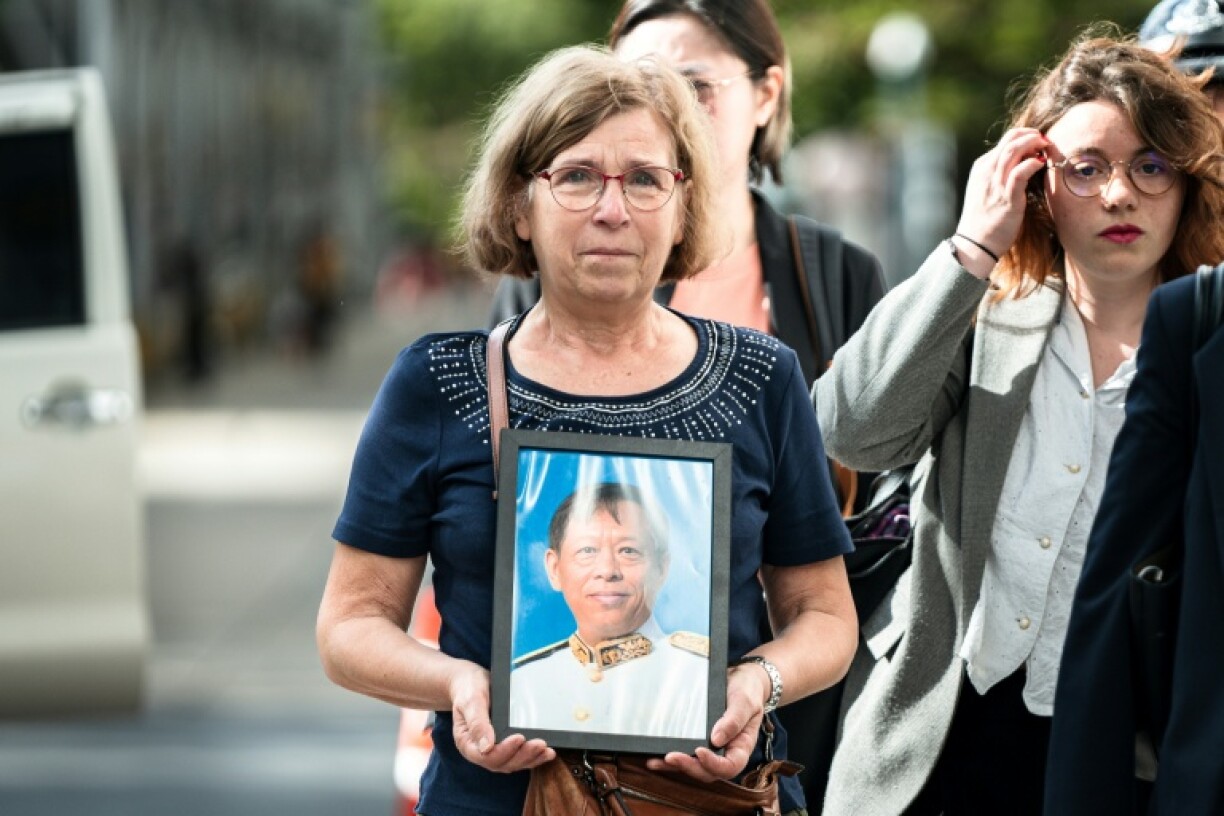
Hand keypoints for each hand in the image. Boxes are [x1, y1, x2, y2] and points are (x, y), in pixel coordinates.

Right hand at [449, 662, 554, 772]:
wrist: (469, 682)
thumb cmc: (468, 689)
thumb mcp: (470, 701)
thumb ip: (477, 723)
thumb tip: (486, 747)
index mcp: (467, 743)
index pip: (486, 756)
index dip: (504, 751)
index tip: (519, 738)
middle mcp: (480, 751)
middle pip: (502, 763)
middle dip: (522, 755)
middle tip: (540, 744)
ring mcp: (493, 749)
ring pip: (513, 762)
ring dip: (530, 758)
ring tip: (546, 751)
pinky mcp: (504, 745)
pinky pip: (518, 756)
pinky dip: (533, 756)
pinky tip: (546, 752)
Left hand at [646, 661, 768, 781]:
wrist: (740, 679)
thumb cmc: (747, 691)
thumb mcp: (745, 702)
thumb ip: (734, 720)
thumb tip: (716, 739)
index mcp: (741, 747)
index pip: (729, 766)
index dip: (713, 764)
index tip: (699, 751)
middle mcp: (725, 752)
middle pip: (708, 771)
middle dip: (688, 767)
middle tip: (671, 757)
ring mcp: (711, 749)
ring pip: (694, 766)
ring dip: (675, 767)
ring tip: (655, 761)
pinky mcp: (698, 741)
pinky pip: (685, 754)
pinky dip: (669, 759)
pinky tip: (654, 757)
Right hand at [954, 127, 1048, 278]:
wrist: (975, 243)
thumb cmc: (983, 220)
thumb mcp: (986, 190)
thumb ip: (999, 175)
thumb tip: (1021, 164)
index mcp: (981, 168)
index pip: (1004, 142)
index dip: (1024, 137)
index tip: (1037, 141)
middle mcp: (987, 172)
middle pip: (1009, 140)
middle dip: (1030, 135)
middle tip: (1044, 140)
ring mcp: (995, 184)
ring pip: (1013, 151)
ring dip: (1032, 144)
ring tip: (1045, 146)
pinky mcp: (1006, 197)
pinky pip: (1020, 173)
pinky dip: (1032, 163)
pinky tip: (1041, 163)